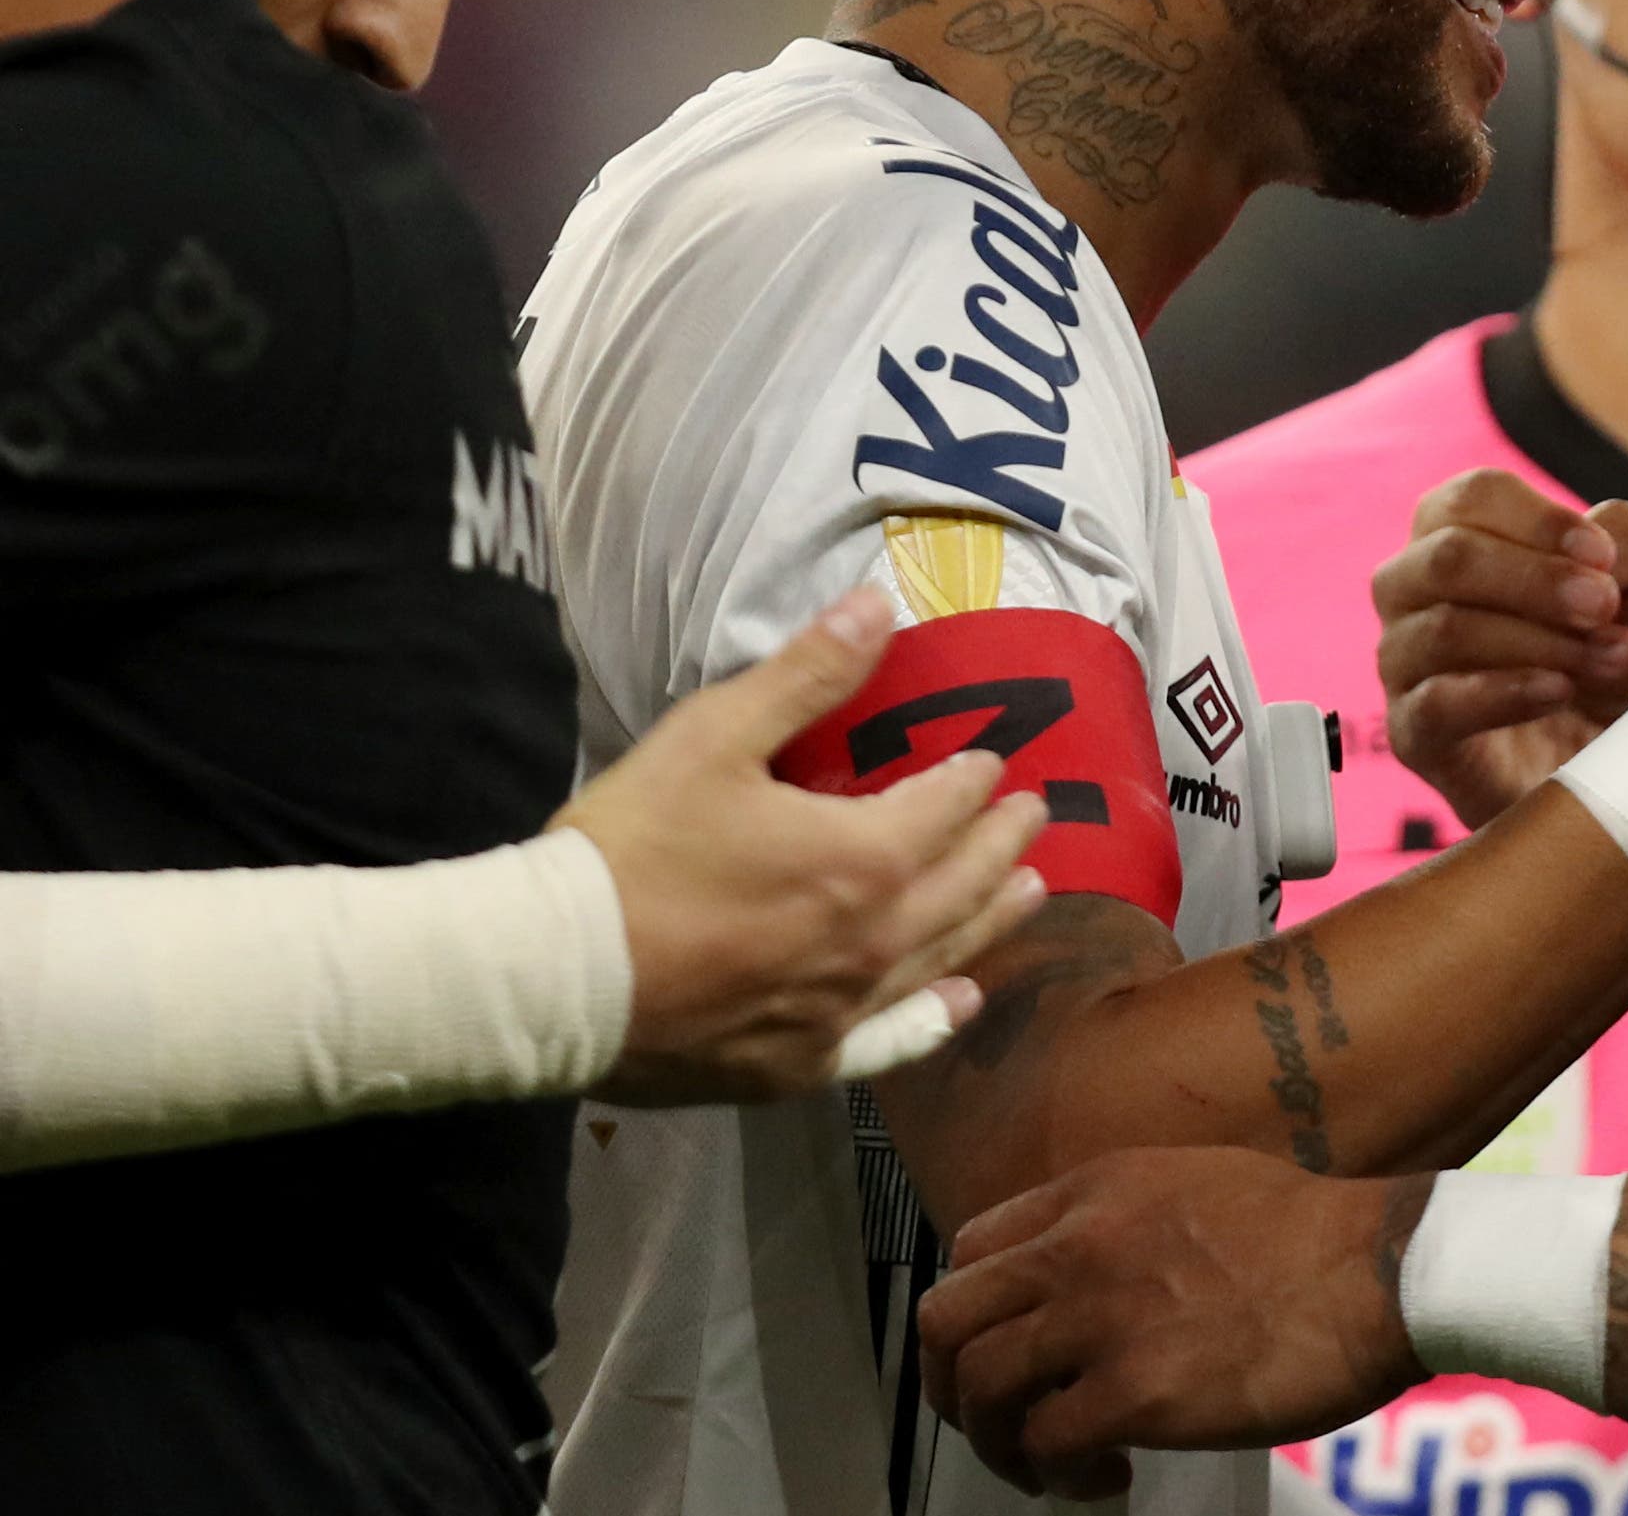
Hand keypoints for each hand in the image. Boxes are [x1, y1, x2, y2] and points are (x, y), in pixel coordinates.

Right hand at [557, 590, 1052, 1104]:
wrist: (551, 976)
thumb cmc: (632, 846)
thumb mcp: (715, 735)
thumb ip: (808, 673)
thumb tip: (881, 605)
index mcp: (865, 857)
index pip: (945, 807)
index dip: (972, 779)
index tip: (992, 762)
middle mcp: (874, 940)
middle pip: (962, 883)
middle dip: (1002, 843)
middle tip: (1034, 817)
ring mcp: (840, 1010)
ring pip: (942, 959)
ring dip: (991, 919)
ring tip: (1031, 892)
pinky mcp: (800, 1064)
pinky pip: (888, 1041)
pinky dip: (933, 1019)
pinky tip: (960, 1004)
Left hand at [917, 1146, 1428, 1497]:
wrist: (1377, 1269)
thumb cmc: (1312, 1230)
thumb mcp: (1197, 1180)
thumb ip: (1130, 1215)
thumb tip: (1101, 1270)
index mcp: (1094, 1192)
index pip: (971, 1247)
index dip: (973, 1311)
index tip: (1003, 1349)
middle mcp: (1078, 1247)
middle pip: (947, 1320)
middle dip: (950, 1385)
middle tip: (994, 1422)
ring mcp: (1101, 1319)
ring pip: (980, 1390)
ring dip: (1000, 1442)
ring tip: (1049, 1465)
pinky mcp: (1134, 1392)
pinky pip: (1046, 1446)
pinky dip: (1058, 1477)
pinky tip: (1105, 1480)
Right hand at [1376, 478, 1627, 826]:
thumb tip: (1597, 540)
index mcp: (1467, 535)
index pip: (1470, 498)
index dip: (1540, 520)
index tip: (1605, 556)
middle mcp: (1419, 591)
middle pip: (1447, 556)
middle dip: (1539, 579)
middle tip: (1607, 606)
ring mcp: (1408, 664)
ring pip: (1443, 629)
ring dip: (1539, 640)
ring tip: (1611, 657)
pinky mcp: (1416, 738)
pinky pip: (1434, 703)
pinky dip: (1503, 693)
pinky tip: (1560, 693)